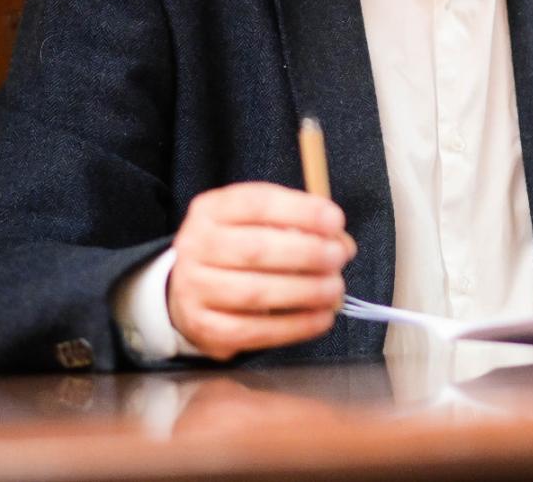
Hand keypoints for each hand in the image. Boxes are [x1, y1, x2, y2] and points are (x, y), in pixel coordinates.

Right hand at [168, 182, 356, 359]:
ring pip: (254, 292)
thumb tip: (342, 243)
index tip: (335, 220)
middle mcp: (195, 246)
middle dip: (307, 253)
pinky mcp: (203, 327)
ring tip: (334, 289)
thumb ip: (300, 226)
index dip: (300, 211)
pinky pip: (251, 330)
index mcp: (211, 210)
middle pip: (255, 249)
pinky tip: (320, 318)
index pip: (256, 203)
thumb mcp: (261, 223)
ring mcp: (194, 288)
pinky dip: (293, 326)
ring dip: (304, 291)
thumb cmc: (238, 250)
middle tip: (338, 257)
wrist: (190, 288)